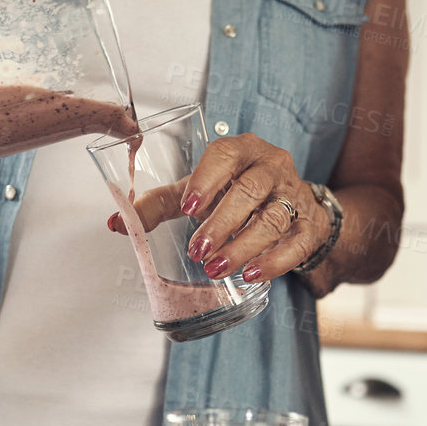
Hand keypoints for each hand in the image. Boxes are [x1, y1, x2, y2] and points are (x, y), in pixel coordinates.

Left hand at [109, 134, 330, 285]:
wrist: (292, 206)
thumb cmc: (237, 193)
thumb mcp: (198, 193)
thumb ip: (159, 205)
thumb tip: (116, 223)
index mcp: (243, 150)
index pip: (226, 154)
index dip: (207, 179)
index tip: (188, 208)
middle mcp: (273, 167)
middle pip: (251, 190)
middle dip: (222, 222)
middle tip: (197, 250)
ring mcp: (295, 195)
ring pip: (273, 218)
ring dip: (243, 246)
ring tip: (217, 268)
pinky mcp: (310, 225)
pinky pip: (297, 243)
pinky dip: (275, 261)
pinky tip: (253, 274)